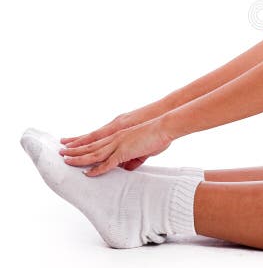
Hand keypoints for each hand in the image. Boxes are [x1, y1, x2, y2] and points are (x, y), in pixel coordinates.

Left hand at [59, 118, 173, 176]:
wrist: (164, 126)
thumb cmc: (157, 135)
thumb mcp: (144, 148)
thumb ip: (135, 158)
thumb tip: (128, 168)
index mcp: (119, 134)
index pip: (97, 139)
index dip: (84, 143)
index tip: (73, 146)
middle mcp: (115, 137)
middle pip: (90, 144)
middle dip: (74, 149)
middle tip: (61, 152)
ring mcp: (118, 143)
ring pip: (93, 153)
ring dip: (79, 158)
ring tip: (66, 161)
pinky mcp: (124, 151)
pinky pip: (107, 163)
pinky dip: (97, 169)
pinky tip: (88, 173)